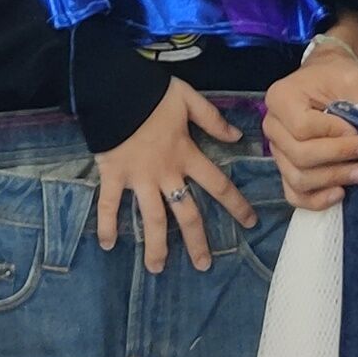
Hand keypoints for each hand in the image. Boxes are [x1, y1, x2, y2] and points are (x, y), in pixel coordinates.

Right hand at [92, 81, 258, 271]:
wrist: (114, 88)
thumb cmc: (152, 93)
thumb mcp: (188, 100)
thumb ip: (212, 119)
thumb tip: (237, 137)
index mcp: (186, 155)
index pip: (217, 184)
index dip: (236, 204)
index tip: (250, 223)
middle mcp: (165, 173)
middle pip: (185, 213)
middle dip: (196, 241)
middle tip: (203, 265)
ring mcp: (138, 177)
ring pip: (151, 218)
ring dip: (155, 245)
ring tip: (157, 268)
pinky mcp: (113, 175)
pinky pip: (109, 204)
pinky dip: (107, 224)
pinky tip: (107, 244)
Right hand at [262, 44, 357, 210]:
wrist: (328, 79)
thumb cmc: (339, 77)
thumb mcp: (353, 81)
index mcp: (280, 98)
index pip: (303, 127)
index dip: (335, 136)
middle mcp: (272, 125)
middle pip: (299, 155)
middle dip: (338, 159)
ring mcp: (277, 150)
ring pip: (298, 178)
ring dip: (333, 179)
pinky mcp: (286, 168)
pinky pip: (294, 194)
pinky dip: (316, 200)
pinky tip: (340, 193)